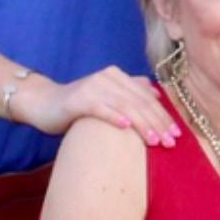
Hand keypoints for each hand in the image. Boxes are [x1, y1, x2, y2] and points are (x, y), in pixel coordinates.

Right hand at [12, 67, 178, 145]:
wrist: (42, 103)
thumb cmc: (78, 106)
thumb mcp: (107, 97)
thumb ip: (129, 93)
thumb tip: (155, 93)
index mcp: (119, 77)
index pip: (147, 98)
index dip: (164, 116)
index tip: (177, 135)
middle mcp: (109, 77)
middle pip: (140, 102)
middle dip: (158, 123)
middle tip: (171, 142)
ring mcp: (93, 87)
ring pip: (125, 105)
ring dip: (142, 124)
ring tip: (155, 140)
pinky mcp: (78, 99)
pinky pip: (100, 108)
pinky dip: (114, 117)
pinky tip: (126, 127)